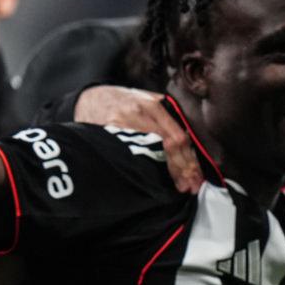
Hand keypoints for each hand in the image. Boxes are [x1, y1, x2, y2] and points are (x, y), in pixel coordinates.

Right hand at [74, 85, 201, 192]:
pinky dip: (145, 169)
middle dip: (183, 168)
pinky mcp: (109, 134)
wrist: (88, 98)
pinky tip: (153, 179)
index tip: (196, 175)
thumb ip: (165, 115)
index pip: (177, 136)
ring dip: (168, 172)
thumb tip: (188, 141)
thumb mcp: (145, 99)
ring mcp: (123, 125)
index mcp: (153, 105)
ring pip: (151, 153)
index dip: (189, 159)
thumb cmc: (121, 101)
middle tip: (191, 185)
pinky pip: (131, 155)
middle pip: (168, 145)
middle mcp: (140, 113)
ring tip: (179, 186)